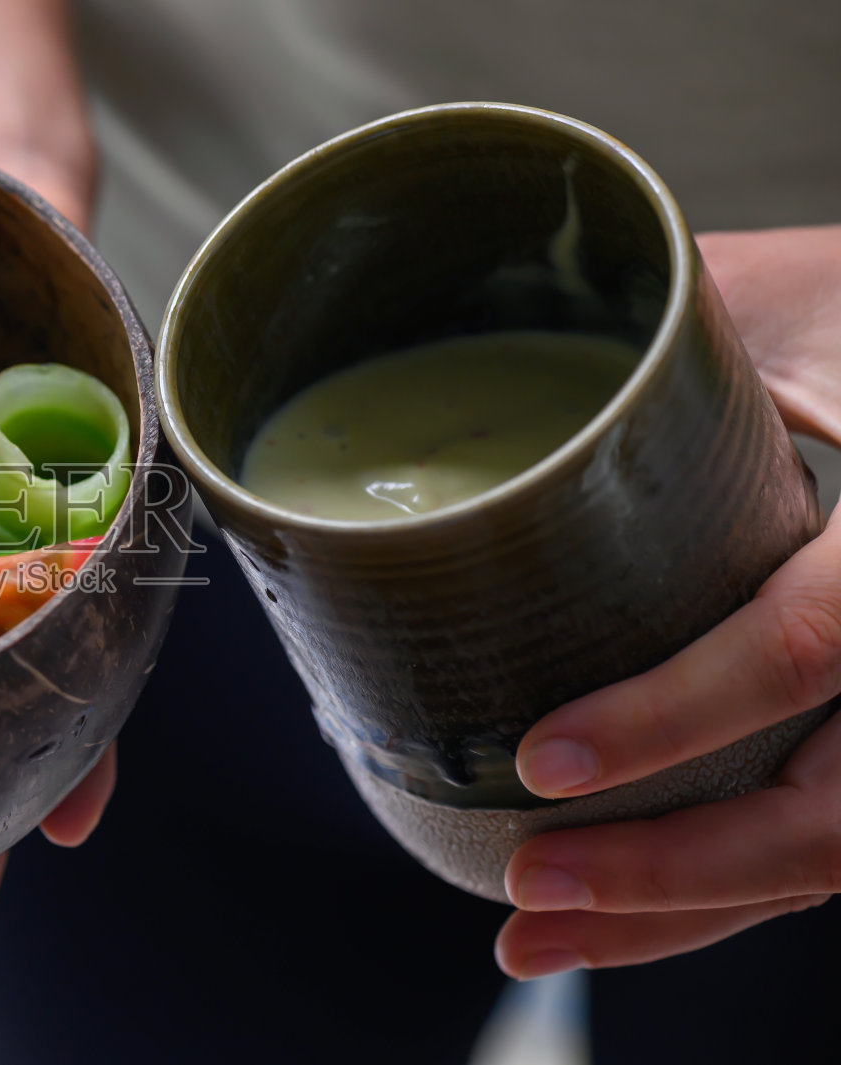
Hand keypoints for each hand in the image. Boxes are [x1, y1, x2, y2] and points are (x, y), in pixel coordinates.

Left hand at [494, 225, 840, 978]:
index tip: (542, 761)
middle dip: (673, 871)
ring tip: (529, 943)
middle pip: (832, 812)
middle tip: (524, 887)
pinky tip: (608, 922)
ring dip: (673, 915)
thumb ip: (666, 332)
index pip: (809, 642)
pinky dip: (708, 896)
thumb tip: (475, 355)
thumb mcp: (780, 301)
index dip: (678, 715)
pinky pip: (811, 846)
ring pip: (824, 858)